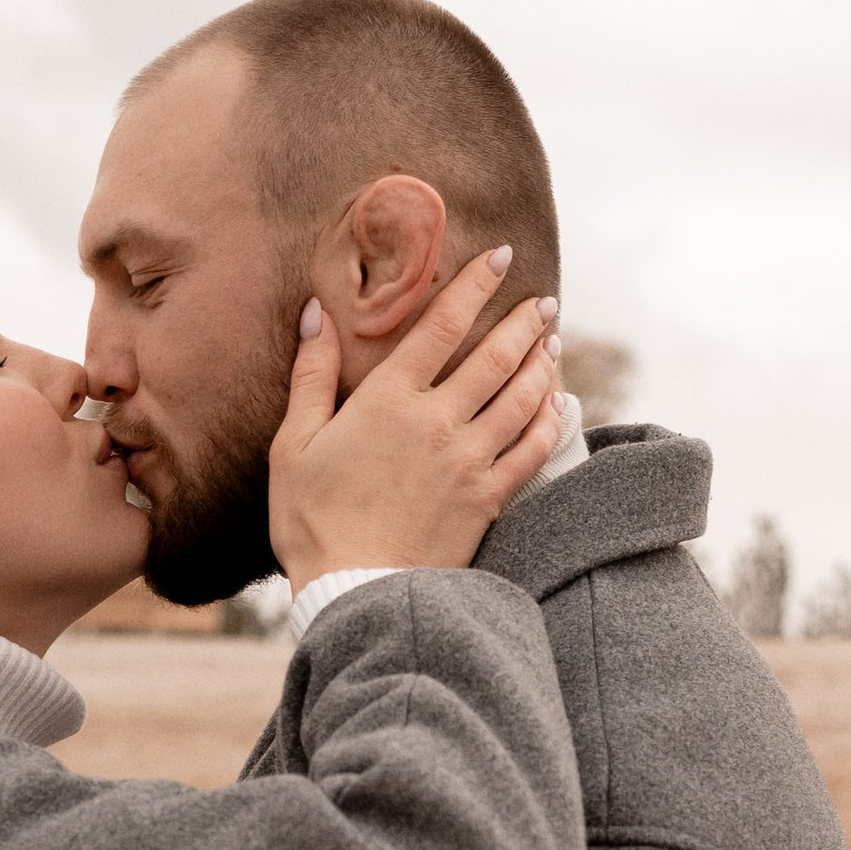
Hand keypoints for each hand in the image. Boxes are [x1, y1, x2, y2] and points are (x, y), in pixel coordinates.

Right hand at [268, 247, 565, 592]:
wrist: (354, 591)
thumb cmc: (312, 521)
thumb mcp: (294, 445)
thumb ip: (310, 375)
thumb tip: (316, 313)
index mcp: (388, 400)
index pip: (443, 325)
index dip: (475, 285)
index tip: (501, 258)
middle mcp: (437, 421)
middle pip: (495, 356)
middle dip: (524, 321)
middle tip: (543, 301)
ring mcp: (469, 461)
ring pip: (521, 398)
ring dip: (542, 364)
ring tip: (551, 342)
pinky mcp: (488, 499)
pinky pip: (532, 450)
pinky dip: (549, 421)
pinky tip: (556, 404)